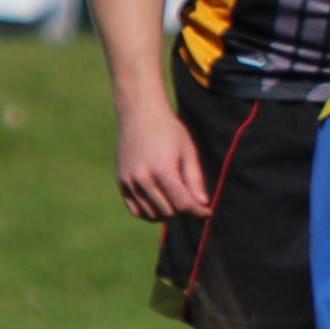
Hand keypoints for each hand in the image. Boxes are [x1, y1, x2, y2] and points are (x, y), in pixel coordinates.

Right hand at [112, 99, 208, 221]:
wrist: (140, 115)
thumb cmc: (169, 131)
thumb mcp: (188, 150)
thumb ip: (195, 179)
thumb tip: (203, 204)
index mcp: (163, 169)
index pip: (182, 203)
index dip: (198, 211)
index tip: (208, 212)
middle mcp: (143, 177)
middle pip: (168, 211)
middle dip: (184, 211)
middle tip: (193, 203)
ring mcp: (129, 181)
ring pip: (151, 214)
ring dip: (167, 214)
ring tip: (177, 203)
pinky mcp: (121, 182)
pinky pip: (135, 209)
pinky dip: (149, 213)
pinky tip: (160, 205)